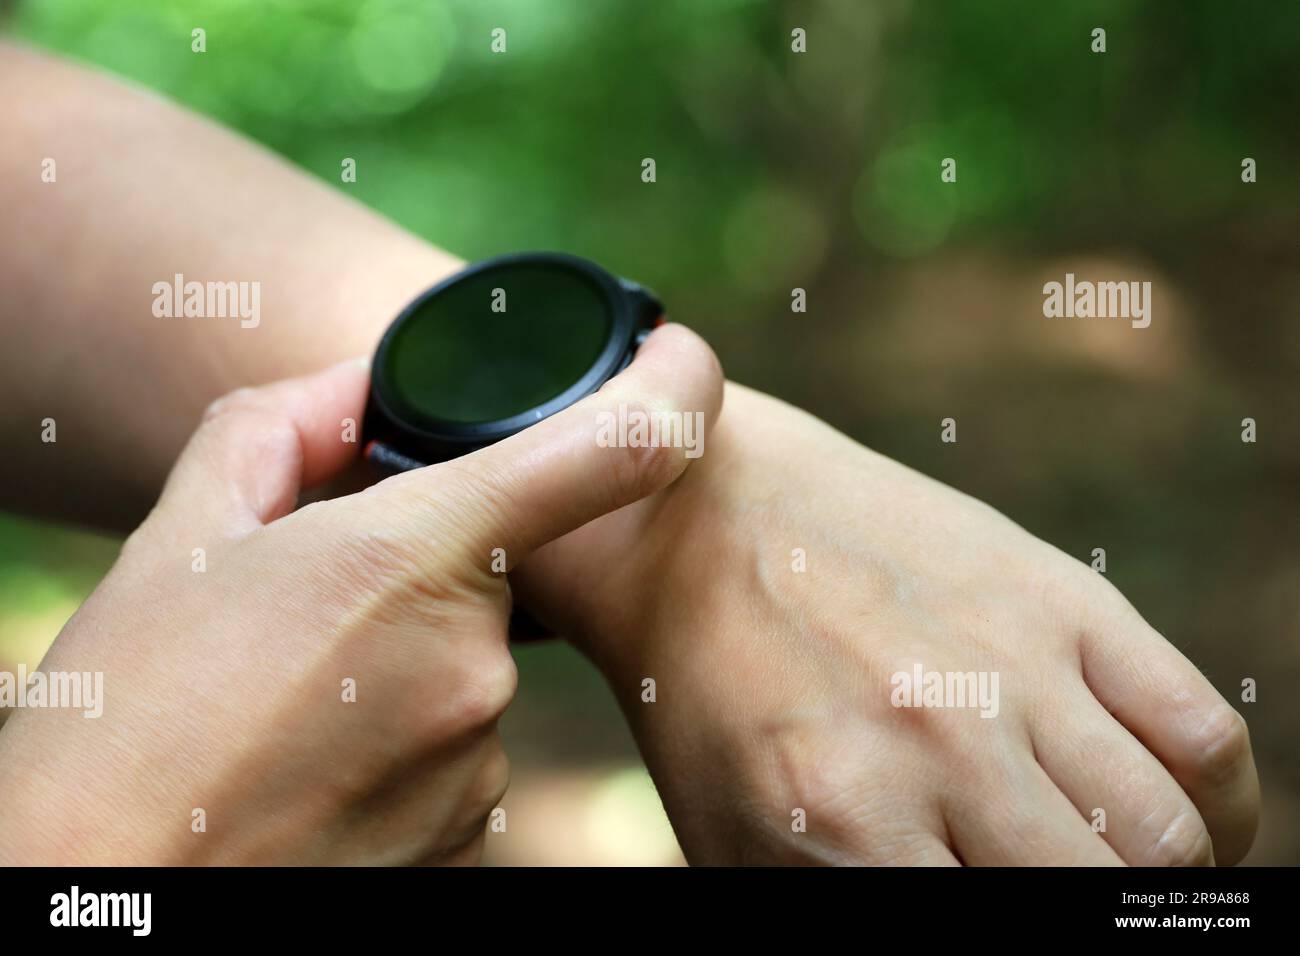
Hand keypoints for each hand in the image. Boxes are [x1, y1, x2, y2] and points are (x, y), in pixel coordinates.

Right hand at [0, 325, 721, 864]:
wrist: (98, 878)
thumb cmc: (126, 713)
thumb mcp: (184, 536)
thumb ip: (283, 431)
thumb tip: (359, 393)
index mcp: (410, 558)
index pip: (606, 453)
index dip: (668, 390)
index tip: (680, 360)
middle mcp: (472, 664)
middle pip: (487, 579)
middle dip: (415, 578)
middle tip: (310, 622)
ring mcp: (477, 761)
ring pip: (465, 673)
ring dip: (399, 671)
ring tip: (292, 711)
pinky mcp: (471, 838)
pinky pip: (457, 755)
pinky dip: (399, 748)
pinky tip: (314, 769)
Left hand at [515, 383, 1259, 864]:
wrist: (699, 523)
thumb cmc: (710, 703)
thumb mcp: (739, 841)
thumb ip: (843, 904)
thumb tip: (964, 921)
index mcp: (841, 826)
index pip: (1014, 936)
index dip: (1032, 937)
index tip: (1011, 907)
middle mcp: (938, 745)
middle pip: (1102, 898)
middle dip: (1092, 915)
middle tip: (1060, 893)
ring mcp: (1011, 662)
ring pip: (1169, 838)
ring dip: (1160, 875)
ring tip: (1120, 869)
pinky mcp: (1059, 594)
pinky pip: (1203, 731)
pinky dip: (1220, 801)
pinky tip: (1178, 812)